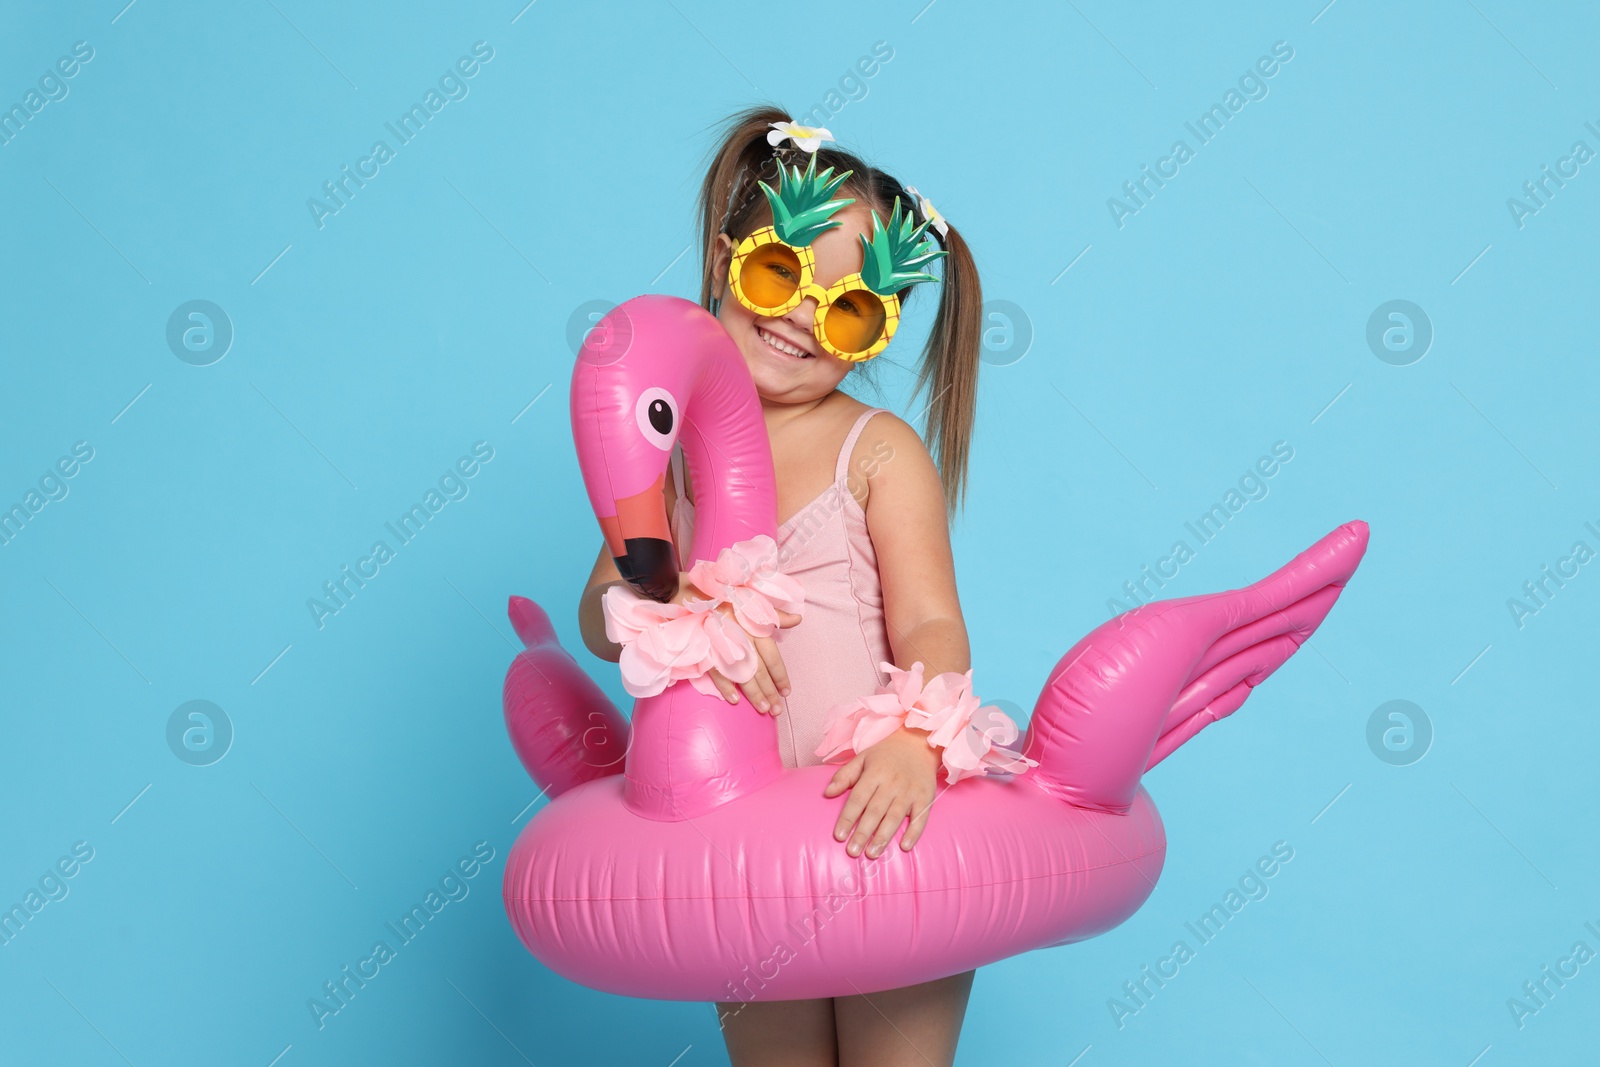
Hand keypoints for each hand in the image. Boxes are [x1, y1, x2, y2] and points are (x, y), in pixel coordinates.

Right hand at [672, 573, 799, 714]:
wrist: (686, 590)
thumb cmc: (723, 593)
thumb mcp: (751, 598)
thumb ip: (774, 613)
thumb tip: (797, 619)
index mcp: (752, 625)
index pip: (771, 655)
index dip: (780, 675)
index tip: (786, 691)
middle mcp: (740, 636)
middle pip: (759, 669)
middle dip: (769, 691)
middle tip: (776, 709)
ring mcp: (720, 644)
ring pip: (741, 673)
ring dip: (752, 693)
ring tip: (763, 709)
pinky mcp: (703, 648)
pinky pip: (716, 671)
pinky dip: (725, 686)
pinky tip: (734, 699)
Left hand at [824, 727, 940, 857]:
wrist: (919, 743)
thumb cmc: (886, 754)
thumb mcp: (863, 758)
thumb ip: (844, 776)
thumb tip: (827, 793)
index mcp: (874, 773)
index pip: (858, 798)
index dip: (848, 818)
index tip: (839, 836)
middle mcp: (892, 783)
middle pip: (875, 811)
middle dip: (863, 832)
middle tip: (853, 851)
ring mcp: (910, 791)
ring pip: (895, 817)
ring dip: (884, 837)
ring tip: (872, 853)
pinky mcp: (926, 797)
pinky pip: (920, 817)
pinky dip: (914, 833)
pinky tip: (904, 846)